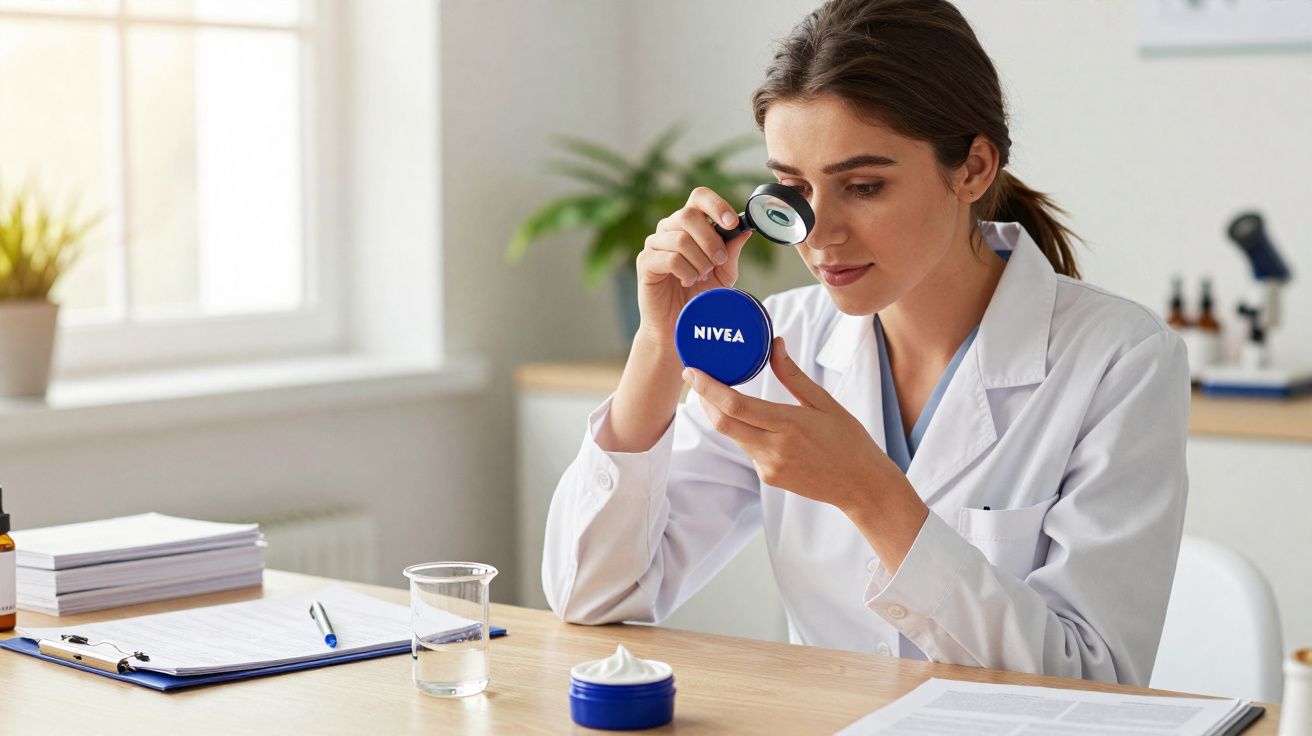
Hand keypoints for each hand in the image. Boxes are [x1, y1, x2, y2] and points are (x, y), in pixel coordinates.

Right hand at [634, 187, 752, 350]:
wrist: (679, 324)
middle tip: (719, 261)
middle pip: (688, 215)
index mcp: (689, 224)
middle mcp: (669, 228)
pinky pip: (670, 258)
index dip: (716, 205)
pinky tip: (687, 282)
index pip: (699, 197)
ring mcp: (654, 244)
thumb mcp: (724, 272)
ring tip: (702, 276)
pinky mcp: (645, 263)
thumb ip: (732, 250)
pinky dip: (686, 272)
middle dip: (711, 240)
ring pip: (680, 239)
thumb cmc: (700, 296)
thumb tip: (745, 230)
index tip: (732, 223)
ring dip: (699, 261)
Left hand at [681, 336, 901, 509]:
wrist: (861, 486)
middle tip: (694, 376)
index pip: (735, 406)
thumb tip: (775, 344)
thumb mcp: (825, 402)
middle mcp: (774, 449)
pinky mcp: (768, 477)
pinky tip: (751, 420)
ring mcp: (769, 467)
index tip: (692, 371)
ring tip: (716, 391)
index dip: (708, 388)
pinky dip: (742, 431)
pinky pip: (747, 449)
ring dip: (721, 414)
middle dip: (703, 398)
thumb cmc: (849, 440)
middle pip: (723, 423)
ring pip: (733, 435)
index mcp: (789, 425)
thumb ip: (793, 375)